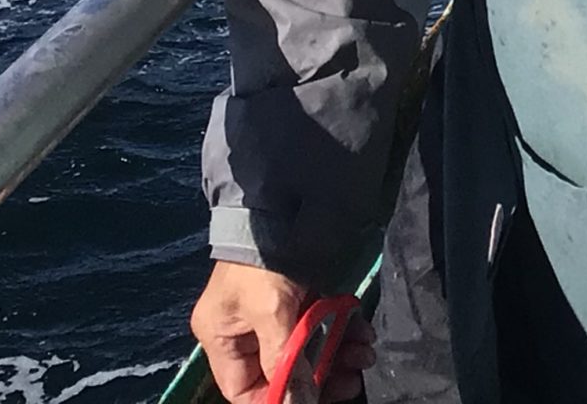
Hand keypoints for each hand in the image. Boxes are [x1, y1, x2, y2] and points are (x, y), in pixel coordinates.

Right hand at [191, 261, 375, 403]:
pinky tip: (363, 331)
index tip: (312, 401)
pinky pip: (320, 325)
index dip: (277, 401)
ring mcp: (273, 313)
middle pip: (281, 373)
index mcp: (222, 337)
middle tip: (352, 379)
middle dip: (320, 378)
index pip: (243, 390)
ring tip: (364, 353)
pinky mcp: (299, 297)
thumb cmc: (265, 260)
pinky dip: (342, 331)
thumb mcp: (272, 312)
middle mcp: (244, 330)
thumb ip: (284, 360)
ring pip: (307, 351)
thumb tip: (298, 403)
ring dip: (338, 355)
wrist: (283, 202)